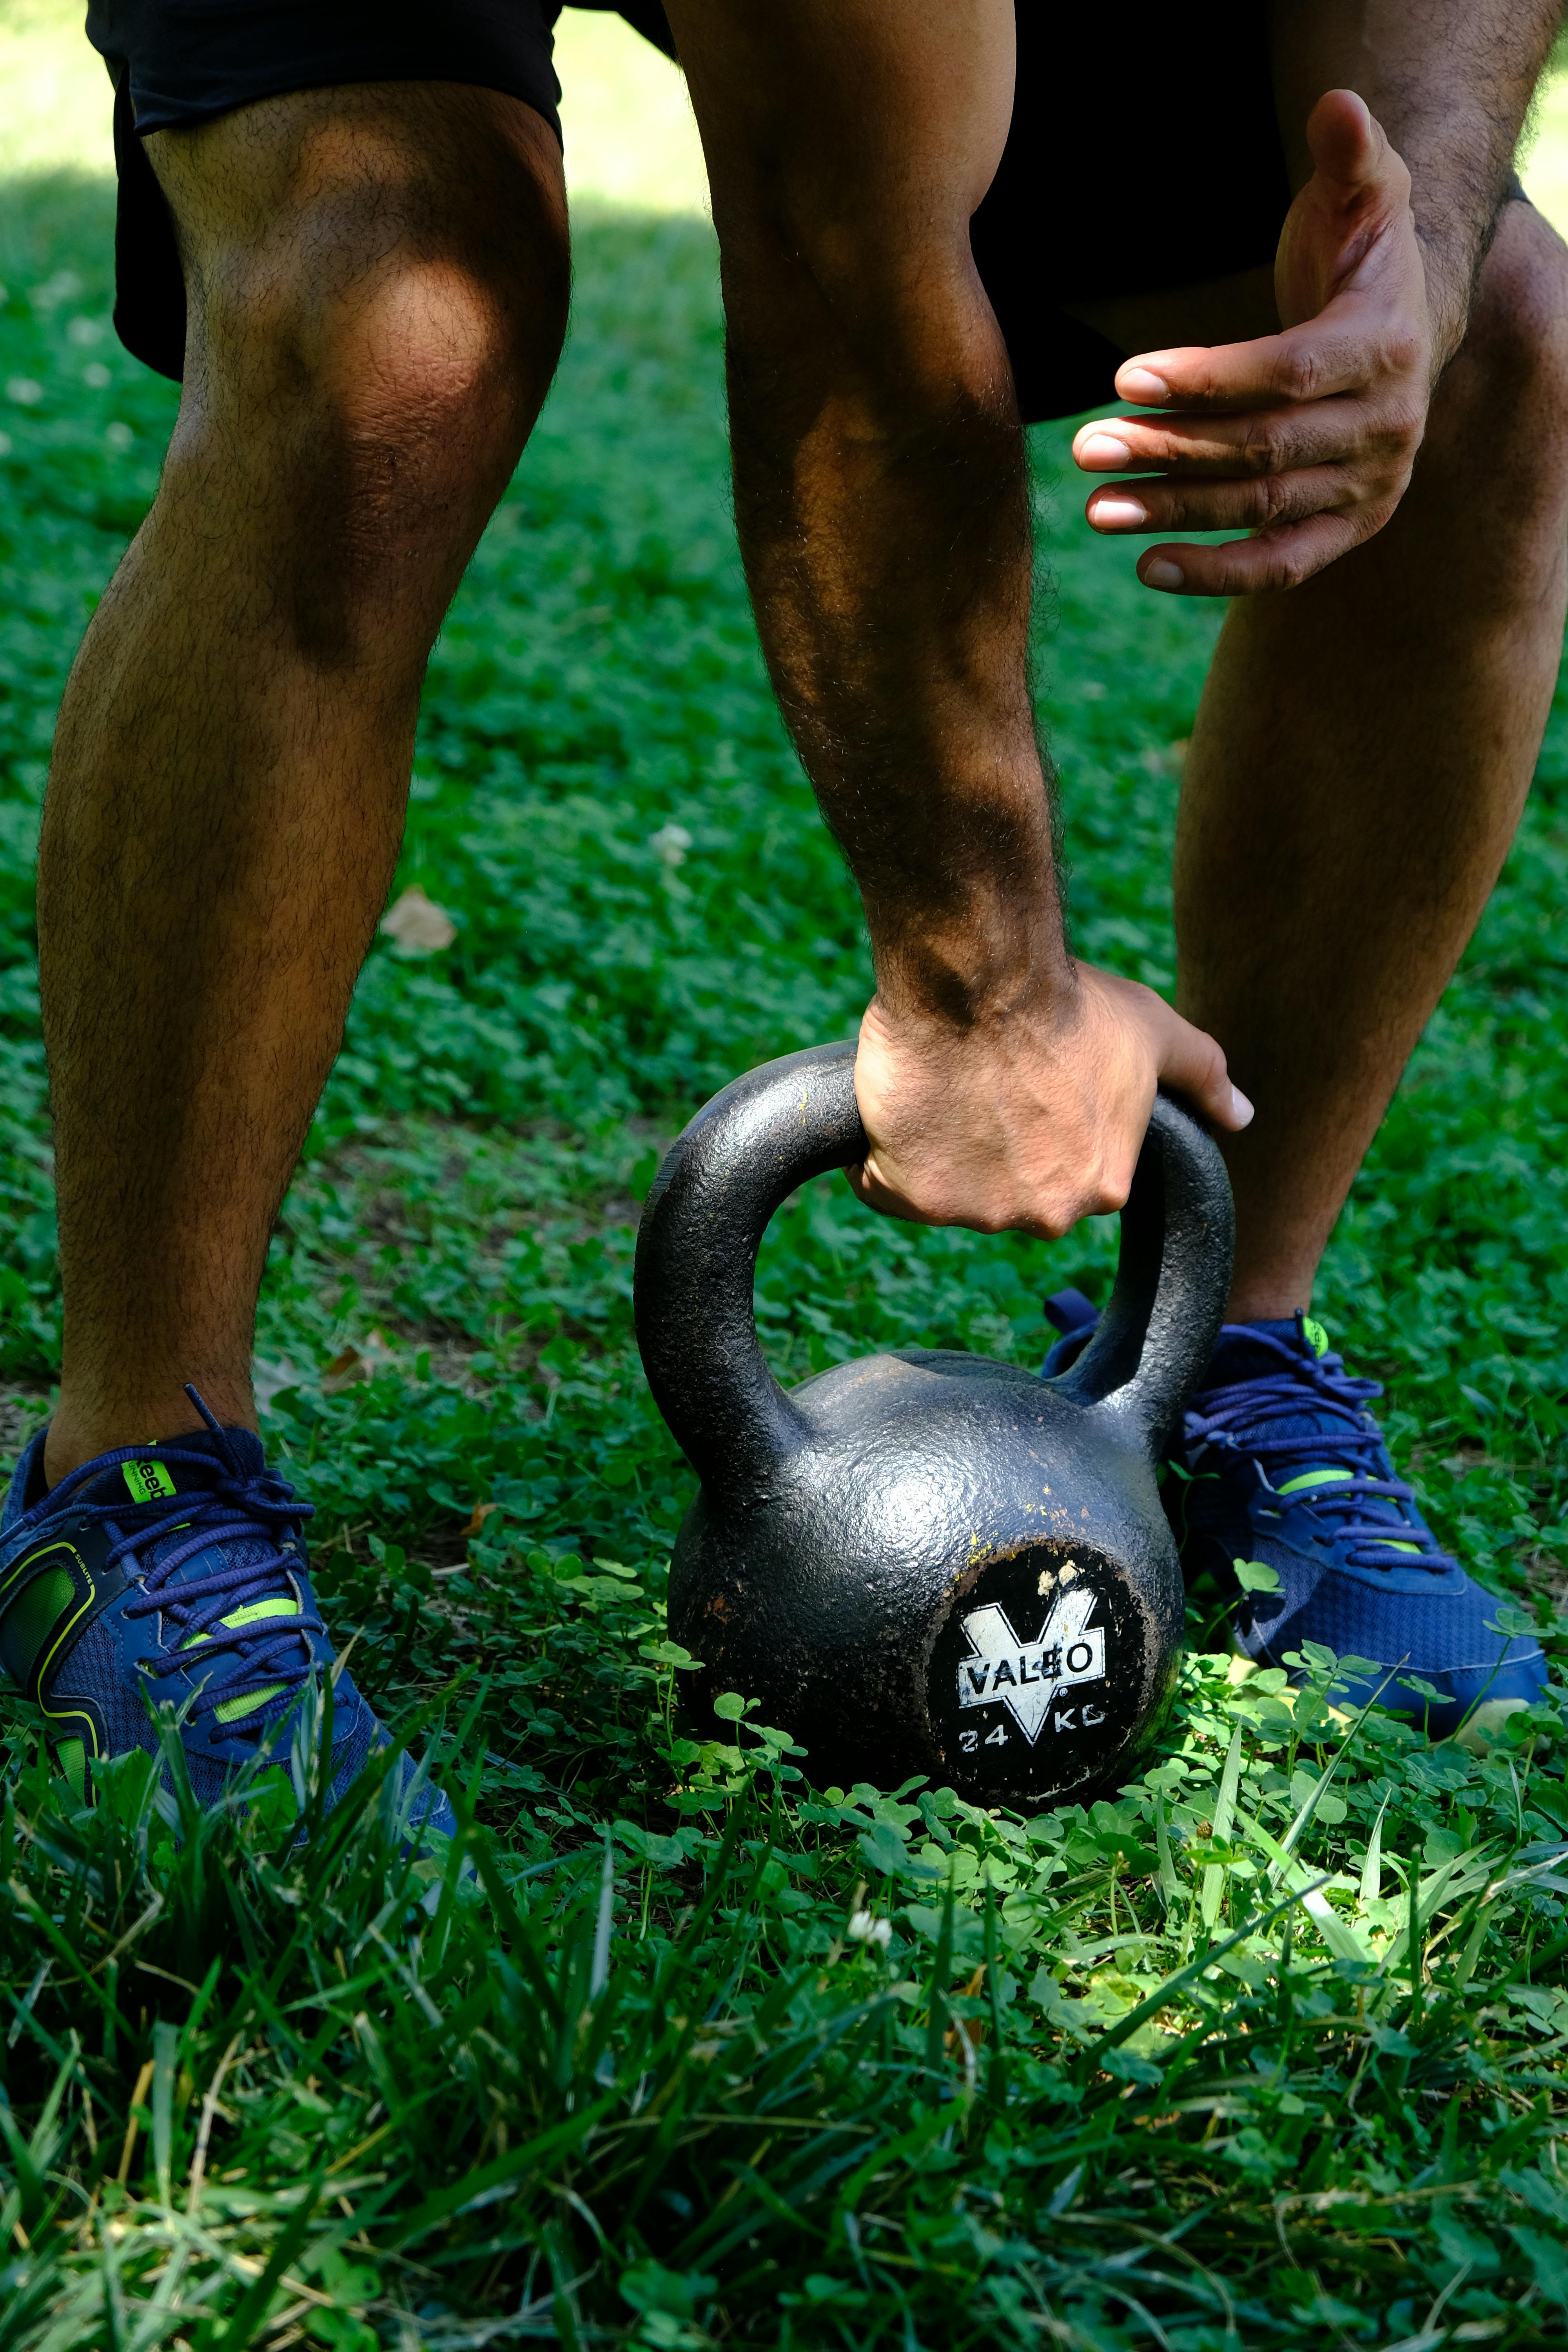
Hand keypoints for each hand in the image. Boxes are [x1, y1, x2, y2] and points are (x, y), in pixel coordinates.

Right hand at [849, 965, 1252, 1236]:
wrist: (981, 974)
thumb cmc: (1069, 999)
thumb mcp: (1156, 1033)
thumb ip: (1203, 1078)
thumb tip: (1242, 1115)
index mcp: (1104, 1187)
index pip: (1062, 1175)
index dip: (1039, 1129)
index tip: (1026, 1088)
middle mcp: (1044, 1214)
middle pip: (1004, 1191)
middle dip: (991, 1146)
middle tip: (984, 1083)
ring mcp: (976, 1211)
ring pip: (946, 1189)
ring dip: (940, 1146)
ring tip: (949, 1083)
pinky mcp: (912, 1194)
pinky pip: (884, 1186)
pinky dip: (883, 1154)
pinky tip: (907, 1103)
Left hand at [1072, 90, 1432, 594]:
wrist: (1399, 327)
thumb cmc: (1359, 257)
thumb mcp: (1364, 195)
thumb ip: (1350, 154)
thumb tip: (1335, 105)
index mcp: (1385, 348)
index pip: (1285, 374)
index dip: (1205, 379)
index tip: (1124, 377)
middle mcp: (1385, 429)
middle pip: (1261, 450)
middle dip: (1168, 450)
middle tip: (1084, 447)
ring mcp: (1369, 488)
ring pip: (1259, 512)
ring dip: (1172, 512)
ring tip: (1094, 508)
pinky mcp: (1347, 531)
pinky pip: (1280, 567)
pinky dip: (1214, 576)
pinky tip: (1146, 567)